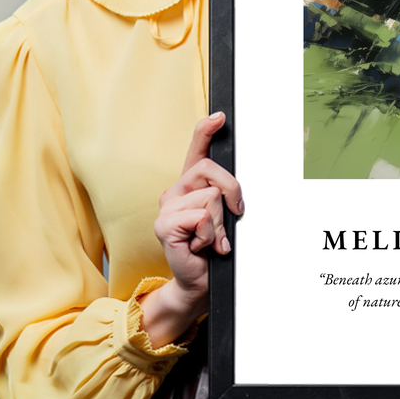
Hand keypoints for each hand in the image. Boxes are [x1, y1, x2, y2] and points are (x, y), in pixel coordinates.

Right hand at [139, 112, 243, 346]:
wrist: (199, 282)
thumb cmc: (213, 249)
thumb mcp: (224, 217)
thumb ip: (225, 197)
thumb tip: (235, 188)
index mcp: (190, 185)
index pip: (196, 150)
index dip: (206, 131)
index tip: (220, 117)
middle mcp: (175, 191)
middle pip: (211, 170)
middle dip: (232, 192)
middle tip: (233, 216)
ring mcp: (166, 207)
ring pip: (211, 197)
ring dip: (220, 223)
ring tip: (212, 239)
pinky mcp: (164, 225)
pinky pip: (201, 217)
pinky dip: (210, 235)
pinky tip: (201, 247)